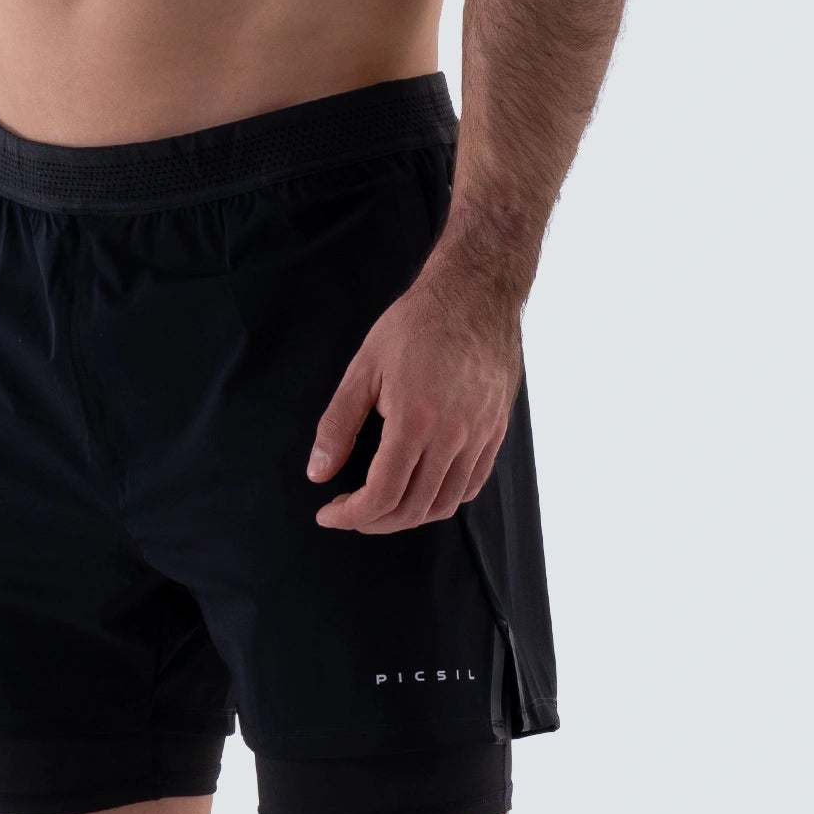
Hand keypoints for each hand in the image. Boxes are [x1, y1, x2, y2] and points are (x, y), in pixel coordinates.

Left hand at [307, 263, 521, 532]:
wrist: (477, 291)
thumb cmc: (418, 323)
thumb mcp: (364, 367)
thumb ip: (338, 424)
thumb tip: (318, 473)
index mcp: (415, 421)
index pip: (382, 495)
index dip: (350, 516)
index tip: (329, 514)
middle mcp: (452, 436)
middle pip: (412, 509)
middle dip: (373, 522)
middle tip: (349, 512)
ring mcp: (478, 436)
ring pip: (443, 505)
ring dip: (407, 517)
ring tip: (381, 507)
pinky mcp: (495, 432)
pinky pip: (471, 486)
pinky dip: (442, 501)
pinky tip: (420, 491)